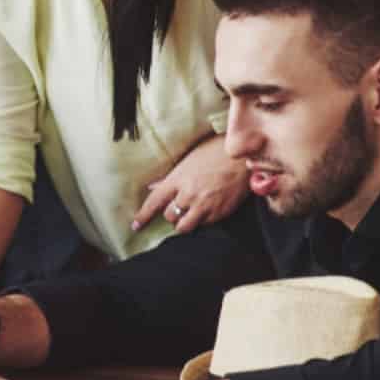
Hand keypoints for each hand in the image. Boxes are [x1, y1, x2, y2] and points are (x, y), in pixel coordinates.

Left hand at [132, 134, 247, 233]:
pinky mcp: (218, 213)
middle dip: (171, 213)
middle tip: (180, 206)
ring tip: (190, 213)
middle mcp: (188, 194)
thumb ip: (170, 177)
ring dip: (184, 222)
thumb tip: (152, 186)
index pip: (154, 202)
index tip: (136, 226)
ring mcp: (204, 205)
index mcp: (177, 179)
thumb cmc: (215, 153)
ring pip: (184, 226)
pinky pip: (204, 225)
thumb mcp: (188, 160)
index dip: (143, 216)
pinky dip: (202, 221)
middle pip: (169, 216)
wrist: (243, 157)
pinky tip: (207, 209)